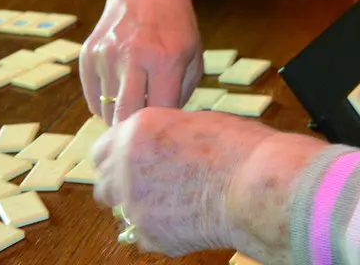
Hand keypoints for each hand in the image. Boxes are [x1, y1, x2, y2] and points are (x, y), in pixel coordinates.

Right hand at [80, 0, 203, 124]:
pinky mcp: (88, 55)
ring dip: (119, 116)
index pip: (159, 112)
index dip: (162, 128)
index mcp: (166, 59)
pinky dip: (105, 104)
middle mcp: (133, 57)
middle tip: (143, 135)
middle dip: (134, 131)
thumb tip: (162, 128)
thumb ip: (181, 95)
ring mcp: (106, 56)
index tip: (165, 132)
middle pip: (125, 117)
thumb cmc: (176, 28)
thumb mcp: (193, 57)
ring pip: (106, 110)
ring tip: (135, 105)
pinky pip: (92, 97)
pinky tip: (120, 93)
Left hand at [90, 108, 277, 256]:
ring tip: (176, 202)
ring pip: (123, 212)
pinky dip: (160, 229)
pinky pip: (144, 235)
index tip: (133, 162)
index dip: (118, 157)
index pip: (101, 150)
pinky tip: (188, 218)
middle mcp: (125, 168)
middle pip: (104, 184)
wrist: (258, 187)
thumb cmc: (240, 149)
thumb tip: (156, 147)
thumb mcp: (196, 123)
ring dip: (141, 208)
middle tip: (155, 183)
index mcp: (136, 131)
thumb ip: (163, 134)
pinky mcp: (149, 236)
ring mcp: (134, 206)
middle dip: (123, 184)